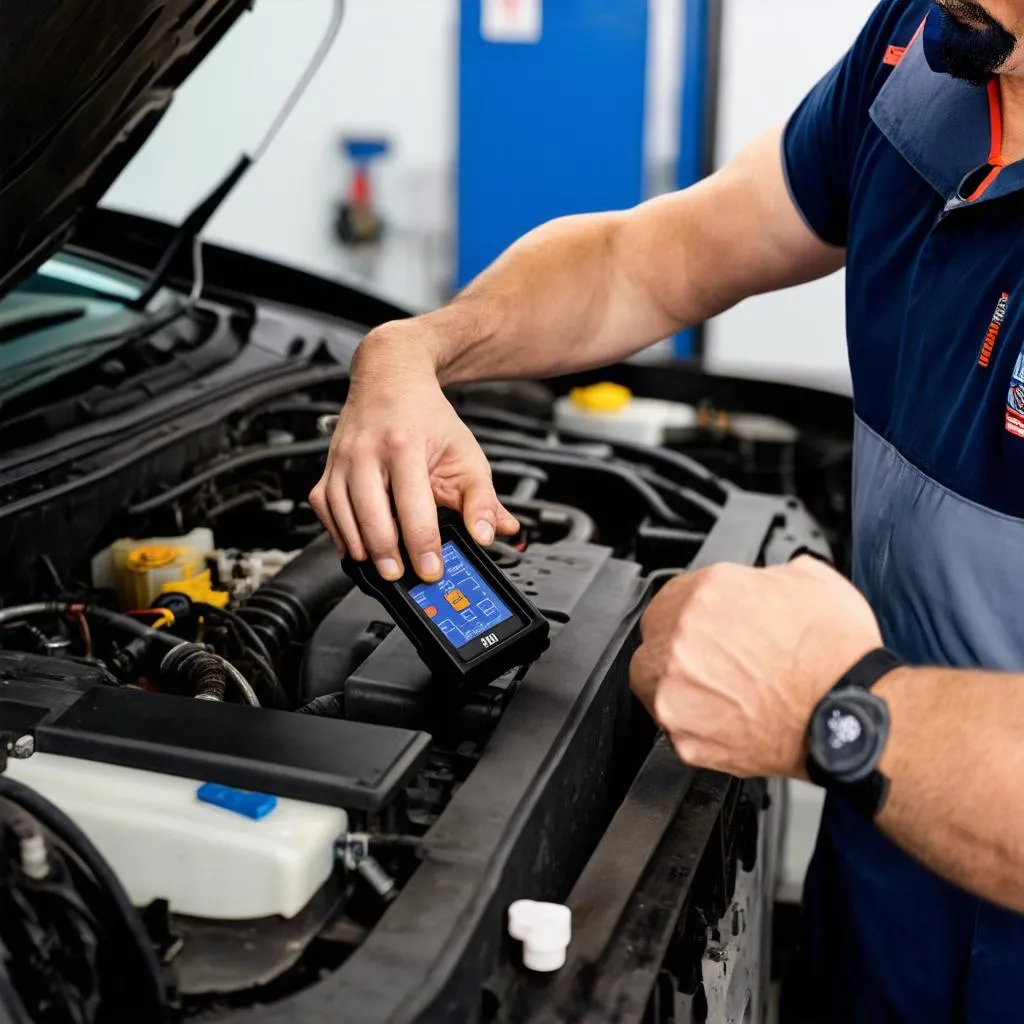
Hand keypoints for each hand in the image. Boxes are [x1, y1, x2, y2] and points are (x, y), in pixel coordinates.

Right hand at [309, 326, 518, 581]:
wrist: (391, 376)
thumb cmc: (427, 416)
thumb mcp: (465, 453)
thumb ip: (482, 498)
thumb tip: (493, 533)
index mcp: (405, 445)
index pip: (413, 507)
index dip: (422, 545)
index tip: (431, 570)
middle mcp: (367, 452)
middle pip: (371, 516)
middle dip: (388, 554)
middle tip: (403, 575)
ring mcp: (342, 460)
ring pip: (343, 516)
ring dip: (363, 548)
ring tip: (384, 566)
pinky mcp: (327, 468)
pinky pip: (324, 509)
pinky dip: (339, 533)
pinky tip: (358, 546)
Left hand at [629, 556, 882, 778]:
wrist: (852, 719)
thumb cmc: (836, 657)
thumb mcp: (810, 578)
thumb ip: (767, 575)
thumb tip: (760, 582)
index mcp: (706, 594)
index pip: (672, 595)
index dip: (693, 610)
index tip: (706, 624)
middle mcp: (680, 640)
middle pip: (655, 638)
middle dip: (678, 645)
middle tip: (713, 659)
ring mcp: (675, 692)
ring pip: (651, 682)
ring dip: (677, 684)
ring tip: (717, 690)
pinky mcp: (684, 737)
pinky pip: (674, 727)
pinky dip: (695, 725)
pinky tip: (726, 718)